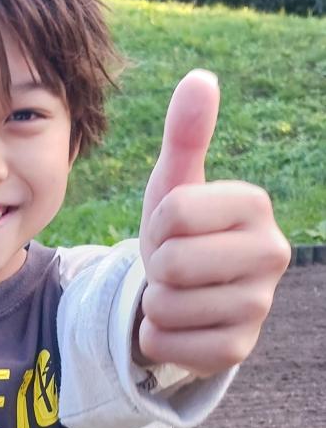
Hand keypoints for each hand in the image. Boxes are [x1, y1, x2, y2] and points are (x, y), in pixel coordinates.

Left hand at [136, 69, 290, 376]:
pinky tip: (180, 325)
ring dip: (155, 303)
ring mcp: (259, 306)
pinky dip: (156, 337)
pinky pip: (165, 343)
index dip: (157, 223)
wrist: (188, 294)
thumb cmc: (181, 233)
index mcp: (255, 204)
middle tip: (176, 266)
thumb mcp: (175, 184)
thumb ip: (185, 135)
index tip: (174, 229)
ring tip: (179, 294)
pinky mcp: (237, 350)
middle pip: (171, 262)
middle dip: (157, 266)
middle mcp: (272, 253)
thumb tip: (200, 78)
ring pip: (165, 306)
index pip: (173, 212)